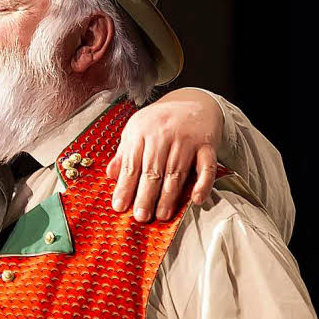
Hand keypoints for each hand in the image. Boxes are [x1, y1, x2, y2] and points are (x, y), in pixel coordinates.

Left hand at [106, 89, 222, 221]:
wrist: (192, 102)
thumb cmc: (159, 121)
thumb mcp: (135, 130)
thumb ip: (124, 153)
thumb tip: (111, 175)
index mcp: (141, 132)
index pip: (132, 164)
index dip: (125, 187)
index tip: (119, 206)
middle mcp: (163, 135)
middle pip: (153, 170)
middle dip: (146, 196)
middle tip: (141, 216)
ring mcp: (186, 140)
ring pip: (176, 172)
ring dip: (169, 196)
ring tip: (162, 215)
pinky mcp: (207, 145)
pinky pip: (206, 167)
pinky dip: (203, 184)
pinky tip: (195, 200)